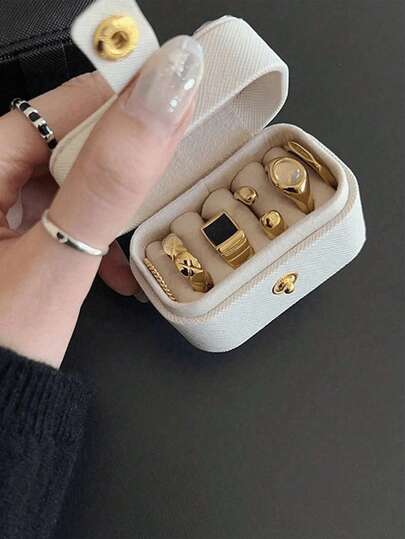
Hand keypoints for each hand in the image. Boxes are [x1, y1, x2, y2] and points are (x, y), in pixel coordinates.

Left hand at [0, 36, 202, 367]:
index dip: (118, 102)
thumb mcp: (59, 262)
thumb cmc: (0, 347)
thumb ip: (108, 182)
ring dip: (110, 211)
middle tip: (171, 168)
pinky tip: (115, 271)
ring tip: (143, 234)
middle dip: (121, 165)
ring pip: (68, 188)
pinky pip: (59, 221)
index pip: (53, 110)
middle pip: (64, 148)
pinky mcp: (11, 241)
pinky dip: (91, 239)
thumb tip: (161, 97)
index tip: (174, 99)